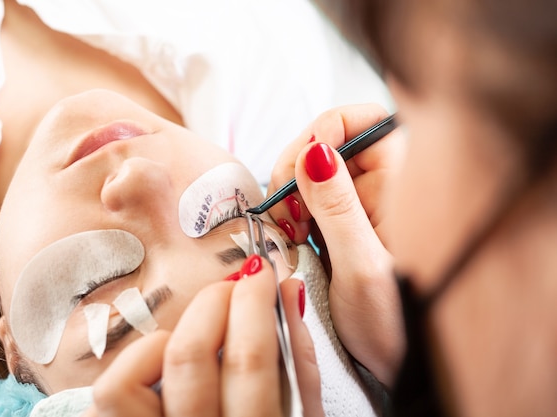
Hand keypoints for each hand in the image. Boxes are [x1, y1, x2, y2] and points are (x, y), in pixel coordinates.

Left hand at [84, 255, 322, 416]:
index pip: (248, 360)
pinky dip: (141, 358)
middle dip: (216, 301)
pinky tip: (168, 362)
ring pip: (140, 371)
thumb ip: (297, 361)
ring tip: (203, 329)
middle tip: (235, 287)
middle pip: (191, 355)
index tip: (260, 274)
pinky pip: (111, 390)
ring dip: (177, 332)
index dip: (255, 303)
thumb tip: (287, 294)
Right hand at [267, 104, 405, 386]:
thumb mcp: (362, 265)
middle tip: (289, 210)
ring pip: (314, 170)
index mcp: (403, 185)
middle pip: (330, 141)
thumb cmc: (394, 322)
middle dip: (297, 167)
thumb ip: (337, 207)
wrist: (395, 360)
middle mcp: (383, 186)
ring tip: (291, 229)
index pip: (366, 120)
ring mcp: (361, 203)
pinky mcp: (343, 221)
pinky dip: (292, 212)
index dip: (327, 129)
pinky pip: (310, 199)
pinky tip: (293, 236)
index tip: (302, 166)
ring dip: (291, 193)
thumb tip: (314, 152)